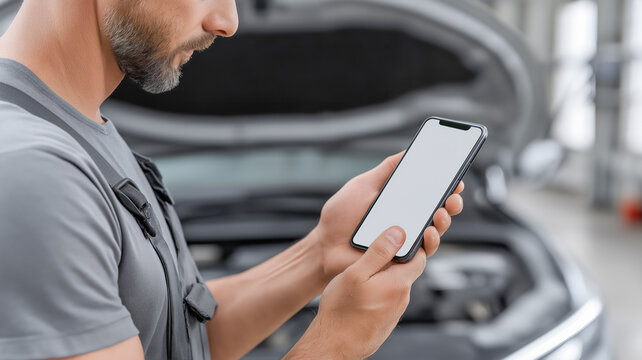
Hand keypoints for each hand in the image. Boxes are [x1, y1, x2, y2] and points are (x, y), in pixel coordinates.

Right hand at [285, 226, 423, 358]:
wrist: (334, 346)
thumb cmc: (341, 311)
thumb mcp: (356, 273)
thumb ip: (379, 252)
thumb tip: (398, 232)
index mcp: (398, 283)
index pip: (418, 256)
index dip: (410, 242)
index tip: (397, 234)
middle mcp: (402, 298)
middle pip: (407, 269)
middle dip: (395, 257)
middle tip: (375, 249)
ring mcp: (395, 311)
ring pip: (395, 284)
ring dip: (384, 274)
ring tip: (363, 270)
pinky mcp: (386, 320)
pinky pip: (388, 297)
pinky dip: (379, 289)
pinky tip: (361, 291)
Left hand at [311, 151, 463, 280]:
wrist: (324, 246)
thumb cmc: (340, 217)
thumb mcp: (363, 186)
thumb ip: (385, 171)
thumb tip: (406, 152)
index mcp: (400, 204)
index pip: (429, 194)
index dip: (446, 186)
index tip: (455, 176)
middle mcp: (407, 223)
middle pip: (439, 212)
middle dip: (452, 202)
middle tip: (454, 194)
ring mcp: (405, 242)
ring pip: (436, 232)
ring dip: (445, 219)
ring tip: (442, 210)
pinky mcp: (401, 260)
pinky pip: (423, 254)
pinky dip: (430, 241)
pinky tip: (428, 230)